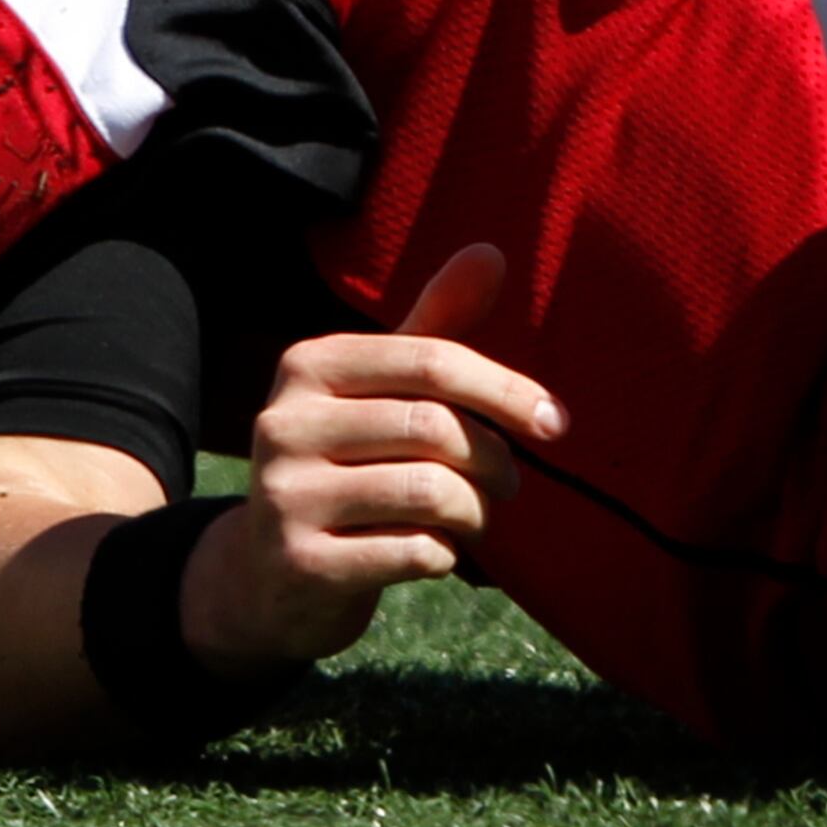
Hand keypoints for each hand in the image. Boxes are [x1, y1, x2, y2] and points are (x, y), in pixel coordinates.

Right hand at [180, 244, 564, 677]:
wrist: (268, 575)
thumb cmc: (349, 463)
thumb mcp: (382, 389)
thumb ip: (435, 324)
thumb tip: (490, 251)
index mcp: (310, 365)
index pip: (433, 361)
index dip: (509, 391)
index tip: (557, 424)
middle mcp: (284, 423)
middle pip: (436, 428)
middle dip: (496, 462)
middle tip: (510, 485)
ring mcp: (284, 496)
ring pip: (431, 493)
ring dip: (477, 512)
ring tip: (476, 518)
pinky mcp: (298, 564)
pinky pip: (414, 552)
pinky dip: (445, 554)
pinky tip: (435, 552)